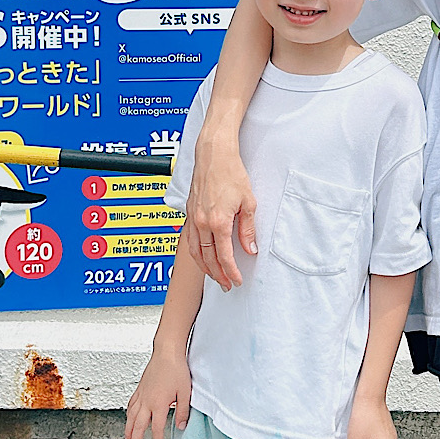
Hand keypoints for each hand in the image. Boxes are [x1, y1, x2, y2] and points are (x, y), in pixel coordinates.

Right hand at [124, 347, 190, 438]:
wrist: (167, 352)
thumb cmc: (177, 369)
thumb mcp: (185, 393)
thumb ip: (183, 412)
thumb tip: (181, 426)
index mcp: (158, 404)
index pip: (157, 429)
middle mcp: (147, 401)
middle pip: (138, 426)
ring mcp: (141, 394)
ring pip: (130, 417)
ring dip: (128, 430)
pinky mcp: (140, 388)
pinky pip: (131, 405)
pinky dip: (128, 415)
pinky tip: (128, 418)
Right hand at [183, 127, 257, 290]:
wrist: (213, 154)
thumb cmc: (231, 173)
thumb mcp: (248, 202)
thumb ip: (248, 229)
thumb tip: (250, 248)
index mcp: (218, 222)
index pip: (224, 256)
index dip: (231, 272)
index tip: (236, 280)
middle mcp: (202, 223)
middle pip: (208, 258)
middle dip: (218, 275)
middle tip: (227, 284)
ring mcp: (193, 218)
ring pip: (195, 252)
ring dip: (205, 267)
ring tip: (215, 276)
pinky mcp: (189, 212)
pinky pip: (189, 240)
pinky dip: (195, 253)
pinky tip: (201, 257)